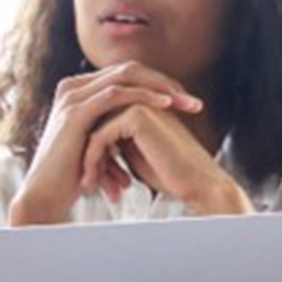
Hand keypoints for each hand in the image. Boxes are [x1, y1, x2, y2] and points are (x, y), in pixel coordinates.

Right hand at [11, 63, 226, 223]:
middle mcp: (73, 87)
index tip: (185, 102)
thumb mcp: (101, 144)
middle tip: (192, 101)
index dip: (159, 84)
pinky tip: (166, 104)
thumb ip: (117, 128)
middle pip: (128, 70)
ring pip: (124, 76)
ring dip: (161, 88)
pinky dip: (144, 96)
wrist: (47, 194)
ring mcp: (72, 97)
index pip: (126, 75)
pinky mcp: (75, 112)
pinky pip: (115, 95)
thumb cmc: (76, 175)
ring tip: (186, 103)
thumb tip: (149, 124)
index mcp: (79, 92)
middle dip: (165, 82)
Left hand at [92, 105, 248, 214]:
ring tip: (90, 183)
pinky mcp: (137, 115)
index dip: (90, 147)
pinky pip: (100, 136)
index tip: (89, 173)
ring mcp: (138, 102)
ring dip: (89, 159)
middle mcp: (139, 97)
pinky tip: (93, 180)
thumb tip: (83, 138)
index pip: (99, 119)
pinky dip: (93, 160)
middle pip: (93, 122)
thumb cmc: (168, 172)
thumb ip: (113, 136)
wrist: (197, 184)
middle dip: (87, 153)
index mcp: (139, 102)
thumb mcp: (132, 150)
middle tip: (87, 180)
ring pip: (93, 129)